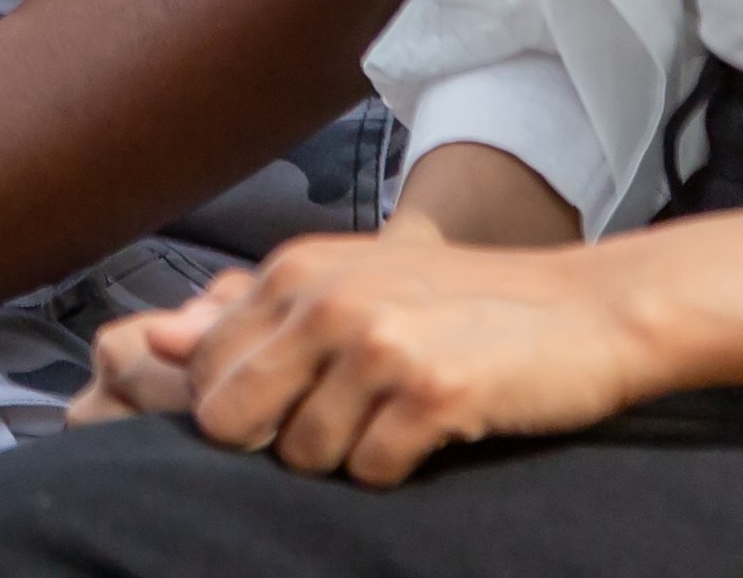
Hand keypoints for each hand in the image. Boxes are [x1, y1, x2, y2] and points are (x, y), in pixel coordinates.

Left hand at [77, 228, 654, 483]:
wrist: (586, 310)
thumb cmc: (461, 303)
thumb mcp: (350, 285)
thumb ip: (253, 314)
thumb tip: (157, 340)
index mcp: (295, 270)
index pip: (202, 371)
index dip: (236, 410)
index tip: (285, 410)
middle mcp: (326, 301)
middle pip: (232, 420)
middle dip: (275, 441)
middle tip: (340, 425)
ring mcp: (378, 346)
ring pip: (303, 456)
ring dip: (346, 456)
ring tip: (395, 420)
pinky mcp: (431, 395)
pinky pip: (371, 472)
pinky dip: (396, 469)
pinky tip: (430, 434)